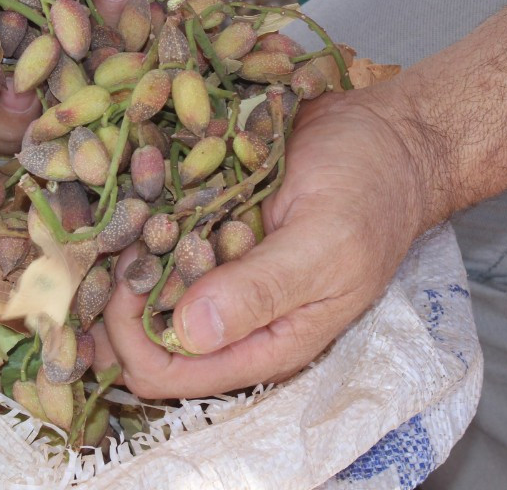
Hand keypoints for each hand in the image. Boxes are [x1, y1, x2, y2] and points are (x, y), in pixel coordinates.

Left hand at [93, 87, 434, 397]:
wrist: (391, 135)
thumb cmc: (372, 193)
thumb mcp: (325, 245)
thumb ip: (262, 290)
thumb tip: (189, 331)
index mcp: (264, 341)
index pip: (168, 372)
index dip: (130, 336)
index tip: (124, 279)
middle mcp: (230, 313)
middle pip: (138, 329)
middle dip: (116, 287)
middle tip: (118, 230)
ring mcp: (216, 266)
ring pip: (137, 277)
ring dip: (124, 241)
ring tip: (131, 195)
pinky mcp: (208, 223)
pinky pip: (154, 228)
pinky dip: (141, 205)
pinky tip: (143, 174)